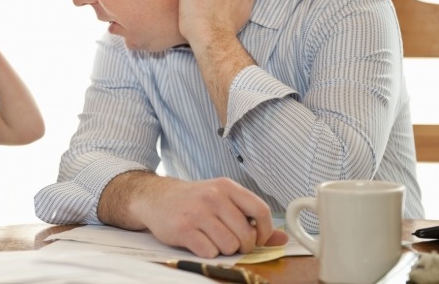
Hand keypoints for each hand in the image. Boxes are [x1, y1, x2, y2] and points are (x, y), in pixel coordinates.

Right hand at [131, 176, 287, 257]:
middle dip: (241, 245)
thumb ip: (251, 218)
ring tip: (212, 239)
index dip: (264, 231)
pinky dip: (207, 252)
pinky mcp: (183, 228)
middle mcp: (213, 197)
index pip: (261, 210)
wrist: (156, 198)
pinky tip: (199, 242)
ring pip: (229, 246)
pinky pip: (209, 252)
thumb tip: (282, 238)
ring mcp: (197, 212)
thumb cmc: (193, 201)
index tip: (256, 238)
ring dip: (223, 249)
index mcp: (227, 187)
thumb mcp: (223, 200)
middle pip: (245, 235)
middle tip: (230, 241)